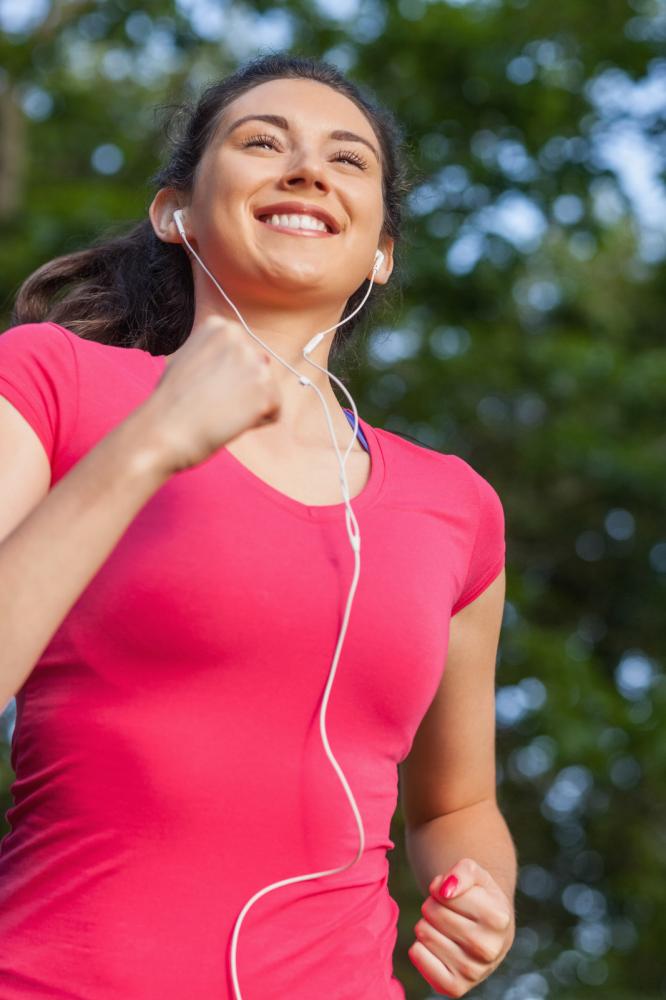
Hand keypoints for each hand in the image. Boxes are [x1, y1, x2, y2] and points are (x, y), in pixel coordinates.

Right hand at [142, 316, 281, 474]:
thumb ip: (221, 353)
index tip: (203, 387)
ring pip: (269, 392)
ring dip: (249, 407)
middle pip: (258, 372)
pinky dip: (257, 423)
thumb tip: (262, 359)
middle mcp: (240, 338)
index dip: (225, 378)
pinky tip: (231, 421)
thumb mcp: (191, 358)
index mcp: (220, 326)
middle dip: (241, 391)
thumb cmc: (171, 402)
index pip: (244, 356)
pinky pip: (275, 412)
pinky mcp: (266, 391)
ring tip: (220, 411)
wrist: (164, 430)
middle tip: (211, 402)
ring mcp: (255, 363)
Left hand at [408, 857, 514, 996]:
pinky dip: (420, 946)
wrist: (489, 931)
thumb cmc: (478, 895)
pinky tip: (438, 946)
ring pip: (423, 933)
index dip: (441, 888)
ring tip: (445, 928)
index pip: (443, 894)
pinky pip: (417, 956)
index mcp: (499, 918)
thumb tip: (443, 890)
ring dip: (428, 925)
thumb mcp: (474, 872)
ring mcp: (474, 972)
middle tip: (448, 912)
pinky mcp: (455, 988)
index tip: (453, 894)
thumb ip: (461, 871)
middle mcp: (490, 949)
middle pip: (431, 913)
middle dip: (433, 906)